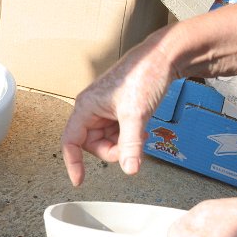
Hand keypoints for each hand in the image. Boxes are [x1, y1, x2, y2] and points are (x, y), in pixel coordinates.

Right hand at [61, 33, 177, 185]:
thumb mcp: (136, 115)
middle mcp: (91, 108)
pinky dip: (129, 136)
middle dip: (112, 150)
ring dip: (123, 143)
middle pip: (92, 144)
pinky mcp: (117, 109)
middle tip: (131, 147)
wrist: (165, 56)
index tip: (79, 181)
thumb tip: (129, 169)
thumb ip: (130, 145)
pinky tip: (141, 128)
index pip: (71, 141)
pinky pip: (117, 132)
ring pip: (106, 140)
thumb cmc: (144, 74)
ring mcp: (104, 109)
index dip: (73, 162)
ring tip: (139, 132)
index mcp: (86, 107)